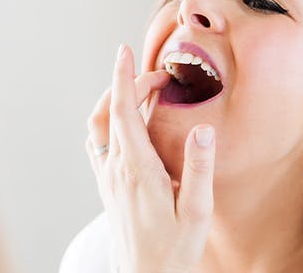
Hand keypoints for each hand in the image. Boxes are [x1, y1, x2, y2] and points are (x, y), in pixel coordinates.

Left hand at [85, 44, 216, 272]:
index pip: (122, 112)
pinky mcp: (106, 186)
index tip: (124, 52)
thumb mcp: (197, 212)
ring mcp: (107, 178)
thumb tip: (204, 129)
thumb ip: (199, 169)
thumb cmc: (174, 250)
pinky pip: (98, 143)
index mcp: (137, 171)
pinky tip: (128, 123)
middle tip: (161, 77)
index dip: (123, 79)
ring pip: (99, 126)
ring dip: (115, 101)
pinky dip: (109, 121)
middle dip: (129, 85)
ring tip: (142, 92)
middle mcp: (115, 170)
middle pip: (110, 112)